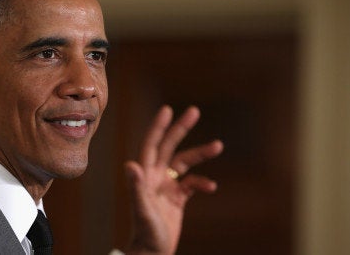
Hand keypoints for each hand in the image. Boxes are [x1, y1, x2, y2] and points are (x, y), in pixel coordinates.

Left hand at [124, 105, 222, 254]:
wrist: (152, 252)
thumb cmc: (145, 233)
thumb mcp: (142, 209)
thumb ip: (137, 187)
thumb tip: (130, 164)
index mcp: (146, 175)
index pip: (152, 145)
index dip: (158, 127)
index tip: (167, 109)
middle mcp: (155, 177)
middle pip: (169, 146)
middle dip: (181, 129)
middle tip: (194, 110)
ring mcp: (166, 186)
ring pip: (184, 163)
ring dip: (200, 154)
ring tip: (218, 145)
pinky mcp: (177, 198)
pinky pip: (192, 184)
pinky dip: (202, 182)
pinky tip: (211, 187)